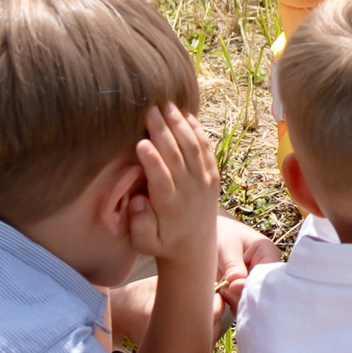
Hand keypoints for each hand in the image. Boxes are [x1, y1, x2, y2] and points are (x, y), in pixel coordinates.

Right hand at [126, 103, 220, 280]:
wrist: (195, 247)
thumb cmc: (162, 242)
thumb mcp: (145, 243)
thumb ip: (140, 225)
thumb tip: (138, 202)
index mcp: (171, 207)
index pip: (162, 180)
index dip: (152, 161)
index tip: (141, 143)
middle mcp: (191, 192)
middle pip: (178, 157)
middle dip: (164, 132)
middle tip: (149, 110)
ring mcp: (205, 182)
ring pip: (194, 148)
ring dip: (180, 125)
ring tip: (166, 105)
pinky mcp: (213, 176)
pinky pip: (206, 149)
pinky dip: (197, 131)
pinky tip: (185, 114)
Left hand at [217, 214, 280, 309]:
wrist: (210, 236)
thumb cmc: (221, 234)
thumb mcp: (226, 246)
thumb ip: (232, 264)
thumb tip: (238, 283)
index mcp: (268, 253)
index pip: (269, 274)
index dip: (254, 284)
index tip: (233, 286)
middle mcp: (267, 271)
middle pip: (264, 292)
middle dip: (244, 296)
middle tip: (225, 289)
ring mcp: (258, 284)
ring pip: (254, 303)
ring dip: (237, 303)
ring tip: (221, 290)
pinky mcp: (247, 293)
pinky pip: (245, 307)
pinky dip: (233, 306)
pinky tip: (222, 296)